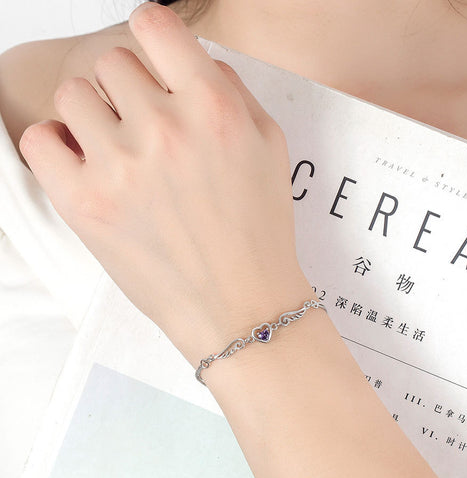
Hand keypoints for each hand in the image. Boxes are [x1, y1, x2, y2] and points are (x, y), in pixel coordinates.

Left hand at [19, 2, 313, 366]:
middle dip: (129, 90)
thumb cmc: (260, 231)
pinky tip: (85, 165)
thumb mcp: (270, 149)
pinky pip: (40, 139)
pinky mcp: (85, 204)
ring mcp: (121, 166)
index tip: (153, 58)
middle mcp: (165, 128)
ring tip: (119, 153)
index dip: (152, 36)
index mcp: (213, 108)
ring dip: (94, 117)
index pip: (155, 23)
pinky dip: (56, 145)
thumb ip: (233, 92)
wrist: (240, 304)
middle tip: (146, 128)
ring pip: (73, 95)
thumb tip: (194, 60)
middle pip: (111, 62)